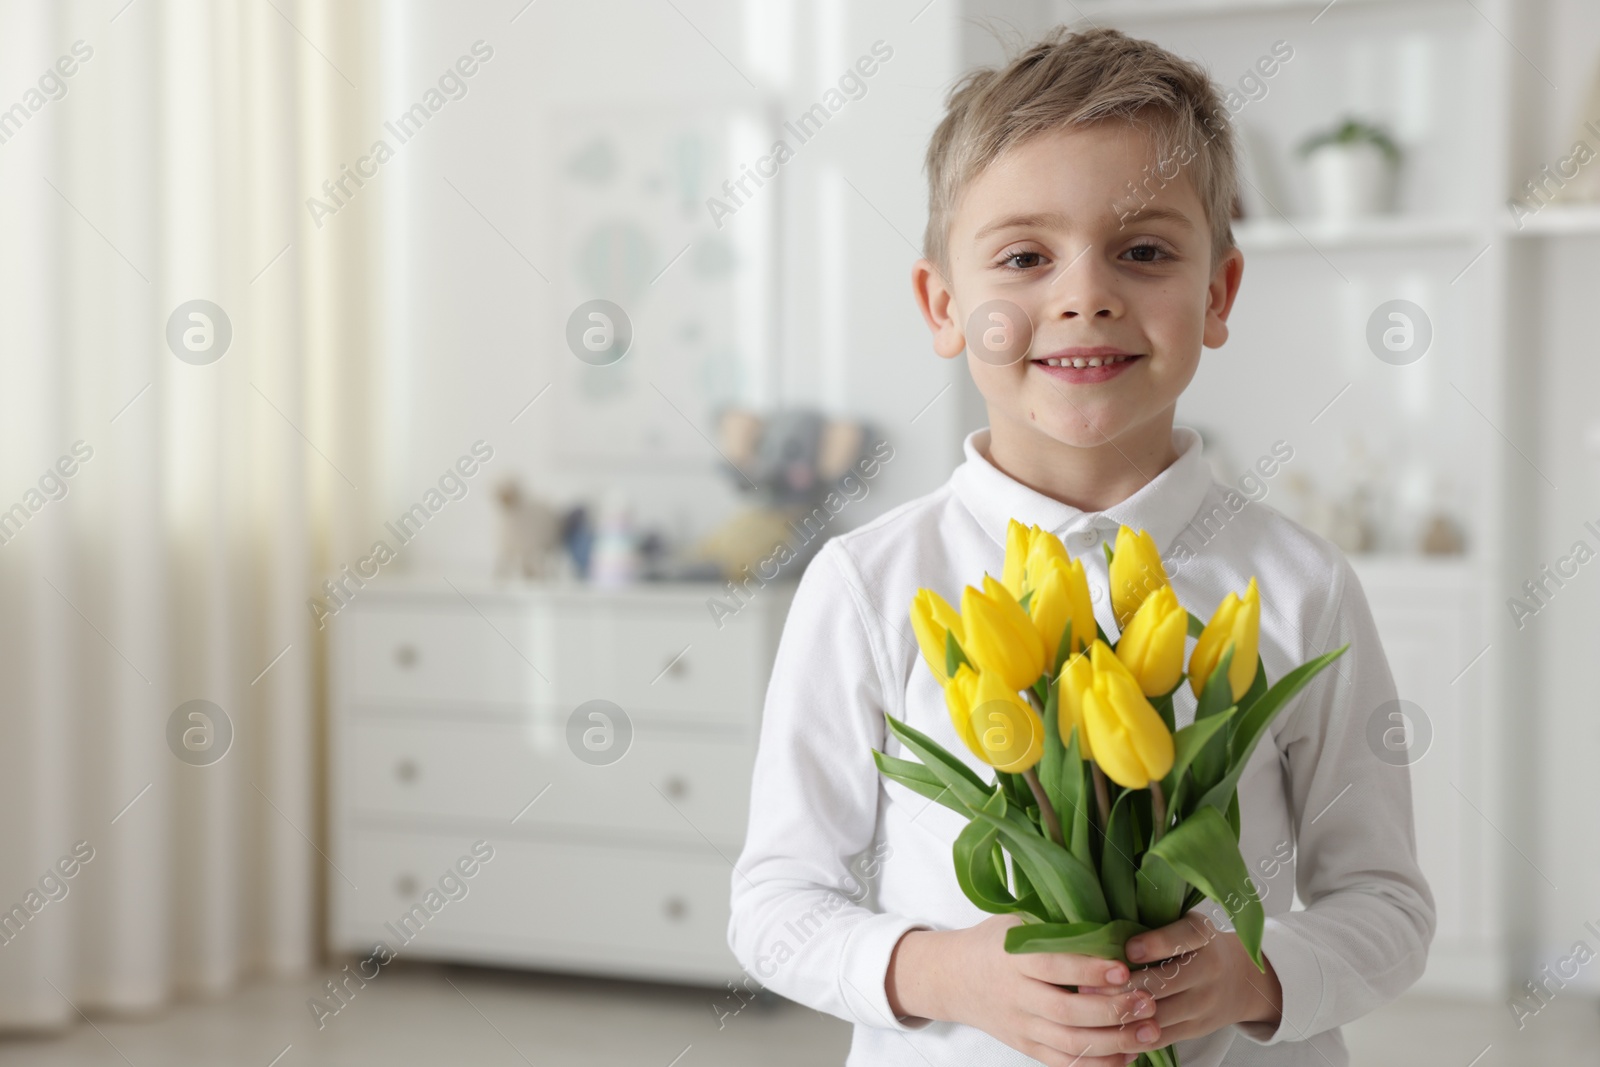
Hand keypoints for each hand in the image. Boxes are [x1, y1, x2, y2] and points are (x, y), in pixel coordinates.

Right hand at [885, 914, 1167, 1066]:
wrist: (951, 978)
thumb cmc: (993, 943)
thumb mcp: (1014, 923)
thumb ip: (1053, 925)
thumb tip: (1109, 918)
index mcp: (1012, 958)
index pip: (1053, 967)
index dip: (1089, 971)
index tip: (1124, 968)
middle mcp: (1015, 996)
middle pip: (1065, 1012)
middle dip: (1111, 1011)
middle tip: (1148, 1002)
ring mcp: (1020, 1026)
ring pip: (1069, 1043)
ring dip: (1113, 1042)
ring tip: (1149, 1032)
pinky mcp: (1025, 1047)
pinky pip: (1062, 1063)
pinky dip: (1096, 1065)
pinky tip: (1127, 1056)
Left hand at [1077, 912, 1283, 1044]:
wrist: (1242, 979)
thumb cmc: (1194, 945)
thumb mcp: (1184, 925)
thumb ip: (1152, 923)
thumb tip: (1098, 925)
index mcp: (1202, 934)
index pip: (1182, 938)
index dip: (1155, 944)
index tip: (1128, 949)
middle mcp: (1209, 968)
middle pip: (1164, 982)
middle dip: (1123, 986)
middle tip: (1087, 984)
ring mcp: (1204, 1002)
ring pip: (1158, 1013)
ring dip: (1122, 1013)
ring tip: (1090, 1008)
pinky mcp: (1196, 1028)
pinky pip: (1161, 1036)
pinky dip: (1133, 1036)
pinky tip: (1108, 1030)